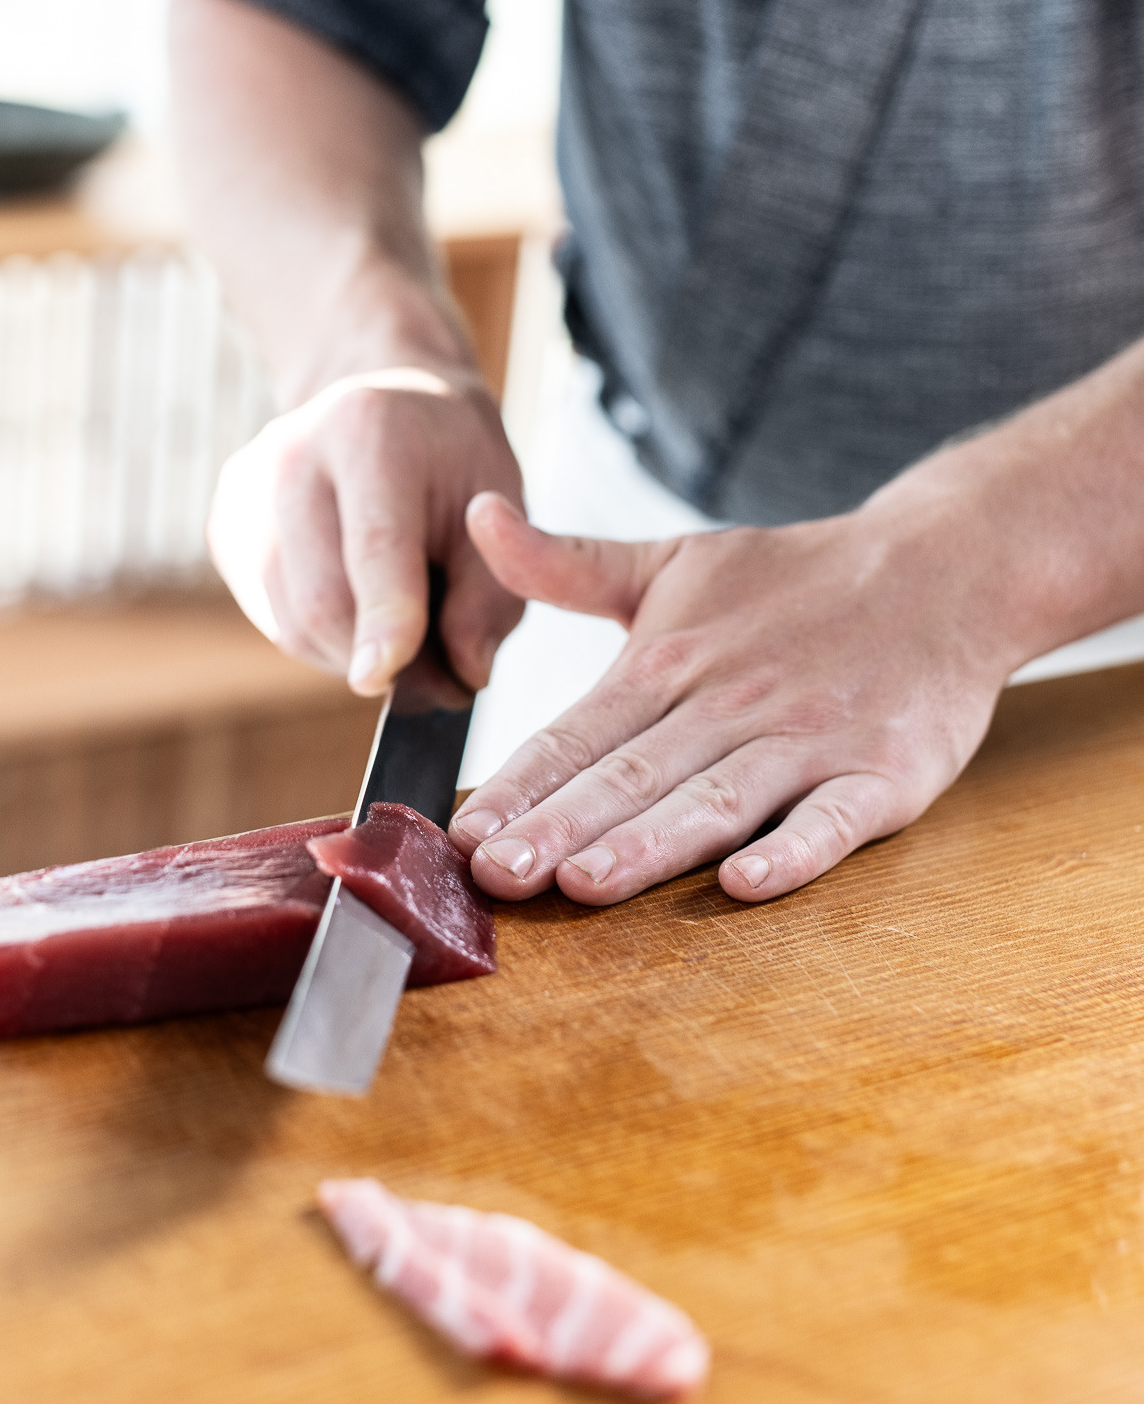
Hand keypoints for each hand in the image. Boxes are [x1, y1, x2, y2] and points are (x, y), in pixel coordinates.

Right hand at [207, 368, 524, 693]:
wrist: (386, 402)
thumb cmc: (452, 460)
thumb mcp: (501, 504)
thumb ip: (490, 592)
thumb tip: (462, 671)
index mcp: (369, 428)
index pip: (372, 542)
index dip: (380, 617)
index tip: (382, 678)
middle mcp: (292, 450)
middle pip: (321, 600)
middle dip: (375, 655)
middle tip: (432, 669)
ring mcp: (248, 488)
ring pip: (291, 623)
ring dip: (350, 652)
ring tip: (397, 624)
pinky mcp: (226, 524)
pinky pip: (272, 618)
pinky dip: (320, 636)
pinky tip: (355, 598)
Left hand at [450, 491, 1028, 904]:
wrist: (943, 570)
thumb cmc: (792, 581)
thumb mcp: (671, 560)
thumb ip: (567, 563)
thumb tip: (478, 519)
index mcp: (666, 663)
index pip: (576, 734)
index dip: (518, 785)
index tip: (459, 834)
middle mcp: (727, 704)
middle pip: (631, 774)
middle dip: (558, 828)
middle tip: (494, 876)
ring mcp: (806, 741)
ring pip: (716, 800)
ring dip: (650, 844)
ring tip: (585, 884)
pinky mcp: (884, 774)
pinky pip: (834, 820)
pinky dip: (795, 851)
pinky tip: (747, 883)